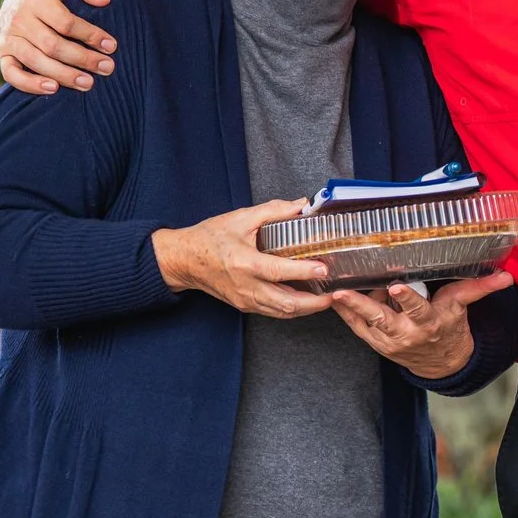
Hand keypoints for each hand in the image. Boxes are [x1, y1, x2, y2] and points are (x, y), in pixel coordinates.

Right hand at [0, 0, 117, 94]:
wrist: (14, 2)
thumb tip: (104, 0)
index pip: (65, 22)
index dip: (89, 35)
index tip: (111, 46)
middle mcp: (19, 19)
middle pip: (52, 45)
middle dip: (82, 58)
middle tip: (107, 68)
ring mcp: (9, 39)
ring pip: (36, 61)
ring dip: (63, 75)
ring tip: (88, 83)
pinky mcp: (3, 55)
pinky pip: (11, 74)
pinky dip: (30, 84)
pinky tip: (54, 89)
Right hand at [153, 201, 330, 317]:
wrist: (183, 260)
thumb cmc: (209, 238)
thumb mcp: (241, 218)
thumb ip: (273, 211)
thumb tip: (301, 205)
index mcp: (244, 262)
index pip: (279, 271)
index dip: (304, 271)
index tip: (324, 268)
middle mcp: (246, 286)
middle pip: (286, 303)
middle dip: (314, 303)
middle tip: (335, 294)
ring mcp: (245, 299)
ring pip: (282, 312)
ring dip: (307, 309)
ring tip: (327, 298)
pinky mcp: (245, 305)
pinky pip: (273, 312)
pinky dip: (293, 309)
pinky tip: (307, 300)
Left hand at [329, 273, 511, 380]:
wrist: (442, 363)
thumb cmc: (450, 326)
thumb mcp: (462, 306)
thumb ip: (480, 288)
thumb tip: (507, 277)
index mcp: (430, 322)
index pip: (418, 310)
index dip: (407, 299)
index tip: (396, 287)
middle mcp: (406, 333)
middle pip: (382, 319)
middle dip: (363, 305)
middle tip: (343, 292)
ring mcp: (388, 340)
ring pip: (365, 323)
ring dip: (347, 307)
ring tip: (332, 290)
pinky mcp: (376, 342)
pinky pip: (357, 327)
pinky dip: (345, 313)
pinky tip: (332, 296)